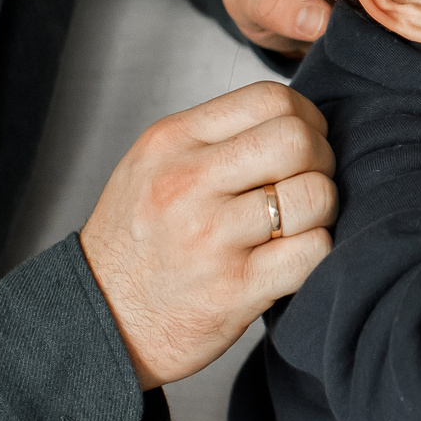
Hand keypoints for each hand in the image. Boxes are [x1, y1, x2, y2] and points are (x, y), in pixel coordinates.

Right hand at [80, 80, 335, 388]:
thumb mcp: (152, 166)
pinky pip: (313, 251)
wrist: (98, 322)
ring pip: (315, 195)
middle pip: (298, 141)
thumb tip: (294, 119)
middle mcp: (188, 183)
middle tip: (307, 183)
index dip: (306, 117)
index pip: (269, 98)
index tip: (305, 141)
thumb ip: (214, 137)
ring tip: (299, 223)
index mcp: (171, 142)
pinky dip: (318, 251)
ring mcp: (212, 238)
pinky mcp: (235, 289)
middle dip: (321, 160)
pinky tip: (293, 257)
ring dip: (323, 210)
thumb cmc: (136, 242)